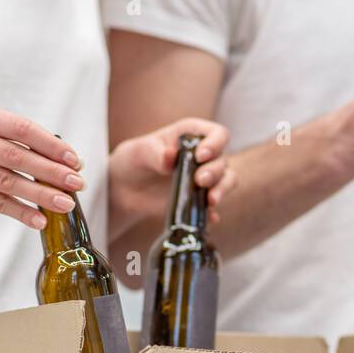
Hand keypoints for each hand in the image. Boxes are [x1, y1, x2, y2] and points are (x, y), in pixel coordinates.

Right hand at [0, 106, 84, 228]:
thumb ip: (19, 142)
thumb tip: (68, 162)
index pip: (22, 129)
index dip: (51, 145)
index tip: (75, 160)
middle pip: (17, 156)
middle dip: (52, 171)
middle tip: (78, 183)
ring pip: (8, 182)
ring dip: (40, 194)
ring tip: (66, 204)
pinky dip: (20, 212)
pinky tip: (40, 221)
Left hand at [109, 117, 235, 233]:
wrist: (125, 188)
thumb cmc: (133, 160)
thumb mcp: (138, 152)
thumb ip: (155, 153)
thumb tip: (170, 157)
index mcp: (191, 135)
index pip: (217, 134)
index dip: (215, 143)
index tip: (201, 156)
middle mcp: (203, 156)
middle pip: (223, 161)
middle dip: (215, 171)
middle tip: (199, 181)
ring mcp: (203, 179)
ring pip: (227, 181)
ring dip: (222, 190)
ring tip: (210, 201)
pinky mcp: (199, 200)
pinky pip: (214, 207)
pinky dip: (213, 213)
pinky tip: (209, 218)